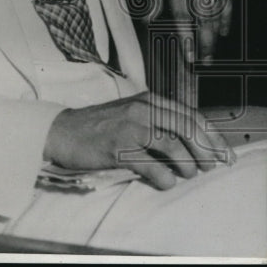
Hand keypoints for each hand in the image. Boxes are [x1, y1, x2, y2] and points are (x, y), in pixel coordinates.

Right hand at [44, 91, 234, 189]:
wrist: (60, 132)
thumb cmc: (97, 127)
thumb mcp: (130, 114)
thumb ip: (157, 121)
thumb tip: (194, 144)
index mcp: (147, 100)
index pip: (191, 116)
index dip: (211, 137)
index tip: (221, 154)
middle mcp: (141, 109)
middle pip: (188, 130)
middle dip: (204, 152)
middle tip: (206, 168)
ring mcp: (130, 127)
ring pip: (175, 148)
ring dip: (186, 168)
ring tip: (184, 175)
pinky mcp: (119, 148)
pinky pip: (154, 168)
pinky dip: (164, 180)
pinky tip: (162, 182)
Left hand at [146, 0, 231, 63]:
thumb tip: (151, 21)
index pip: (183, 14)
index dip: (187, 38)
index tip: (188, 56)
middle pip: (204, 17)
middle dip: (205, 43)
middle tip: (202, 63)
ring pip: (219, 9)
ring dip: (216, 34)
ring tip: (212, 53)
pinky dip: (227, 15)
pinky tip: (223, 30)